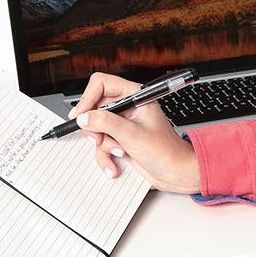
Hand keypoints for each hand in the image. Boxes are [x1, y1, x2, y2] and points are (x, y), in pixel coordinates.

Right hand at [72, 72, 201, 193]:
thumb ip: (106, 123)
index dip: (88, 99)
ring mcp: (123, 123)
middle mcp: (128, 107)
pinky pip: (100, 143)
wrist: (175, 172)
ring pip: (96, 127)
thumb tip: (84, 117)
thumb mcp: (132, 135)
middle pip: (94, 107)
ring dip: (103, 144)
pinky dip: (104, 155)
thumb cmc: (166, 151)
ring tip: (119, 150)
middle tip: (99, 138)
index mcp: (135, 95)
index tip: (81, 116)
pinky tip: (115, 164)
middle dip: (95, 127)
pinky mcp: (120, 138)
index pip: (102, 84)